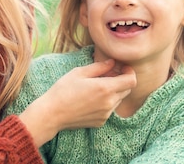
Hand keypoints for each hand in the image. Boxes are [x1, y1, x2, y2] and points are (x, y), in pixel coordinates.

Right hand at [19, 59, 135, 146]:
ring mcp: (106, 114)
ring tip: (97, 86)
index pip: (131, 81)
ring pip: (118, 99)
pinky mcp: (101, 122)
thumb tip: (112, 62)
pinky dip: (106, 102)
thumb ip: (99, 66)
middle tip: (108, 74)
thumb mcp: (79, 72)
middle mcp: (109, 103)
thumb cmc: (63, 90)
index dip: (130, 73)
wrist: (52, 113)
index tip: (122, 68)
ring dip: (114, 91)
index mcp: (105, 88)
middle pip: (127, 90)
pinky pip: (110, 109)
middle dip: (121, 80)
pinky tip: (91, 98)